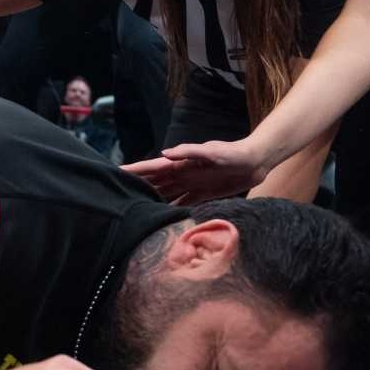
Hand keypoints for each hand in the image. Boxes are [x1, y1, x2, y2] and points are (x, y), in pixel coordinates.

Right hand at [122, 138, 268, 203]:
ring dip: (151, 199)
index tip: (116, 173)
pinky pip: (183, 203)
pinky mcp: (203, 193)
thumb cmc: (232, 153)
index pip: (151, 168)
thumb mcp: (210, 151)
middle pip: (153, 182)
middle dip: (136, 185)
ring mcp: (191, 184)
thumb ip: (188, 152)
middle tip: (116, 194)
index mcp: (179, 163)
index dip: (134, 170)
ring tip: (135, 209)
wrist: (254, 162)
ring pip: (165, 193)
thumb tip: (164, 154)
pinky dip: (171, 209)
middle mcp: (181, 174)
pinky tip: (164, 218)